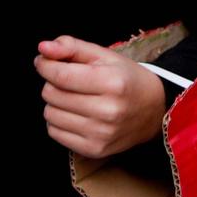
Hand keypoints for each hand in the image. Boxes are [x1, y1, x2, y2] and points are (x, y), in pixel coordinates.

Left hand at [35, 35, 165, 159]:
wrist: (153, 112)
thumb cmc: (125, 78)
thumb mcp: (104, 55)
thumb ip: (71, 47)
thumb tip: (43, 48)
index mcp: (112, 82)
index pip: (61, 76)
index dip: (45, 66)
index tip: (44, 61)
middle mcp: (108, 111)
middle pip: (52, 94)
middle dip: (52, 83)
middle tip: (66, 80)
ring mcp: (101, 134)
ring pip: (50, 114)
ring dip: (54, 103)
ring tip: (71, 97)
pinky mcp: (94, 150)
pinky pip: (55, 133)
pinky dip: (58, 121)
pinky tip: (73, 114)